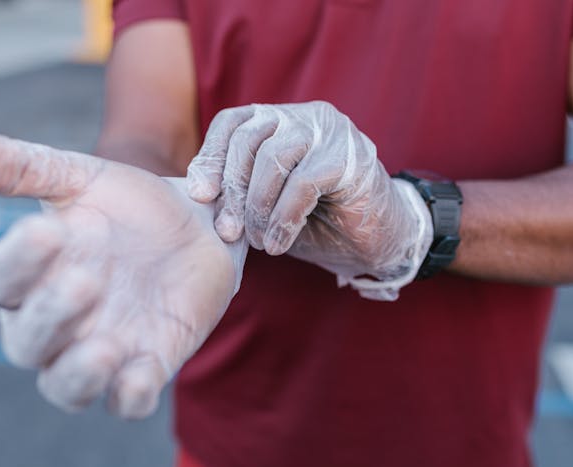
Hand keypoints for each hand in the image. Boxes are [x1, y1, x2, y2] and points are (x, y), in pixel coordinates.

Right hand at [0, 134, 246, 417]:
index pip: (0, 283)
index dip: (17, 263)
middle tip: (85, 280)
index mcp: (30, 278)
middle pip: (28, 341)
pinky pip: (127, 402)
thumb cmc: (130, 205)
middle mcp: (55, 324)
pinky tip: (141, 377)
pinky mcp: (144, 368)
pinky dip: (129, 397)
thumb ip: (18, 167)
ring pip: (65, 387)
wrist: (200, 225)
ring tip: (106, 348)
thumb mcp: (79, 178)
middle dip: (51, 316)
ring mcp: (99, 351)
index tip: (48, 231)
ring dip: (79, 374)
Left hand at [186, 101, 431, 300]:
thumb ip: (238, 190)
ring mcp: (332, 132)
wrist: (376, 241)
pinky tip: (278, 243)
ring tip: (258, 240)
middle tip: (227, 231)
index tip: (200, 195)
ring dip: (258, 206)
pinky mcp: (352, 158)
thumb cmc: (316, 222)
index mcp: (281, 120)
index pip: (233, 122)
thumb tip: (196, 192)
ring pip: (274, 156)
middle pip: (249, 137)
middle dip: (233, 189)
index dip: (211, 156)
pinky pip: (303, 183)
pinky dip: (284, 218)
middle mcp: (306, 116)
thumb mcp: (267, 203)